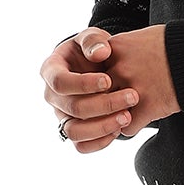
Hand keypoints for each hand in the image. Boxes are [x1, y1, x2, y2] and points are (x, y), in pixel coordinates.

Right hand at [41, 26, 143, 153]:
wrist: (98, 68)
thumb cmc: (93, 51)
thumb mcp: (92, 38)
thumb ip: (94, 41)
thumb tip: (101, 53)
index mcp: (51, 71)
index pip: (60, 82)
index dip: (84, 84)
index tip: (109, 80)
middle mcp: (53, 97)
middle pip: (72, 108)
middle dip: (104, 104)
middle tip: (132, 96)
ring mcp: (62, 116)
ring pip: (75, 132)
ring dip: (103, 126)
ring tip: (127, 116)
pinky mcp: (74, 131)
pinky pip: (82, 146)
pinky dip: (101, 142)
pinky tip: (120, 129)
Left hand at [99, 24, 181, 137]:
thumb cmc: (174, 45)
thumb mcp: (141, 38)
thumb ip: (120, 51)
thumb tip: (107, 61)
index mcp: (114, 49)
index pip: (91, 72)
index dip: (97, 81)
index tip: (106, 84)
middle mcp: (118, 69)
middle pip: (96, 94)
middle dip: (104, 101)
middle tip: (113, 104)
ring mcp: (131, 90)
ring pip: (109, 113)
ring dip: (116, 116)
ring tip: (126, 113)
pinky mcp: (146, 108)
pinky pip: (127, 128)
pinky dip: (133, 127)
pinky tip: (141, 119)